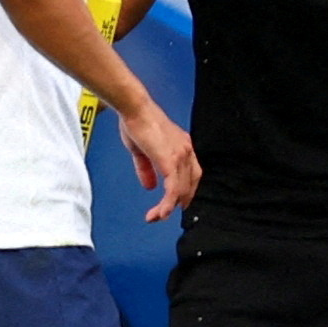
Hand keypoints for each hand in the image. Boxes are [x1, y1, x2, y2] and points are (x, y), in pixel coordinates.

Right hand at [118, 103, 200, 222]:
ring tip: (156, 217)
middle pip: (189, 184)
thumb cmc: (138, 123)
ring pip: (180, 190)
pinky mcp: (169, 160)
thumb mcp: (143, 151)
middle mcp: (186, 151)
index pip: (192, 175)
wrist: (135, 109)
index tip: (178, 203)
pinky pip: (172, 188)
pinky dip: (167, 203)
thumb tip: (150, 186)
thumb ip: (147, 169)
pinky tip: (161, 212)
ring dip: (168, 207)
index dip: (186, 191)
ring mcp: (180, 155)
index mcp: (183, 147)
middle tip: (164, 215)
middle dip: (178, 202)